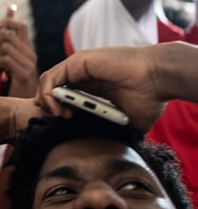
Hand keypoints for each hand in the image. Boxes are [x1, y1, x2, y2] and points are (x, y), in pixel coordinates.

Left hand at [0, 17, 37, 97]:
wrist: (22, 109)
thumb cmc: (11, 89)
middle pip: (8, 35)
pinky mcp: (24, 73)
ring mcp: (29, 63)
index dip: (7, 20)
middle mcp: (30, 55)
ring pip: (5, 46)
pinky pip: (5, 59)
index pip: (21, 26)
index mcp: (26, 51)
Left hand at [36, 46, 164, 131]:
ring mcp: (79, 66)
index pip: (64, 95)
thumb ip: (114, 128)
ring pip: (48, 82)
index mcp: (92, 85)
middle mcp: (83, 74)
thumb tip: (111, 146)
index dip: (58, 108)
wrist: (160, 78)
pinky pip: (51, 77)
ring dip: (47, 100)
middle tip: (57, 119)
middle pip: (52, 88)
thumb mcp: (127, 119)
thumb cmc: (151, 97)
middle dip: (48, 105)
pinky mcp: (77, 61)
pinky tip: (57, 107)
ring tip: (57, 114)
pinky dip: (48, 93)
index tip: (63, 122)